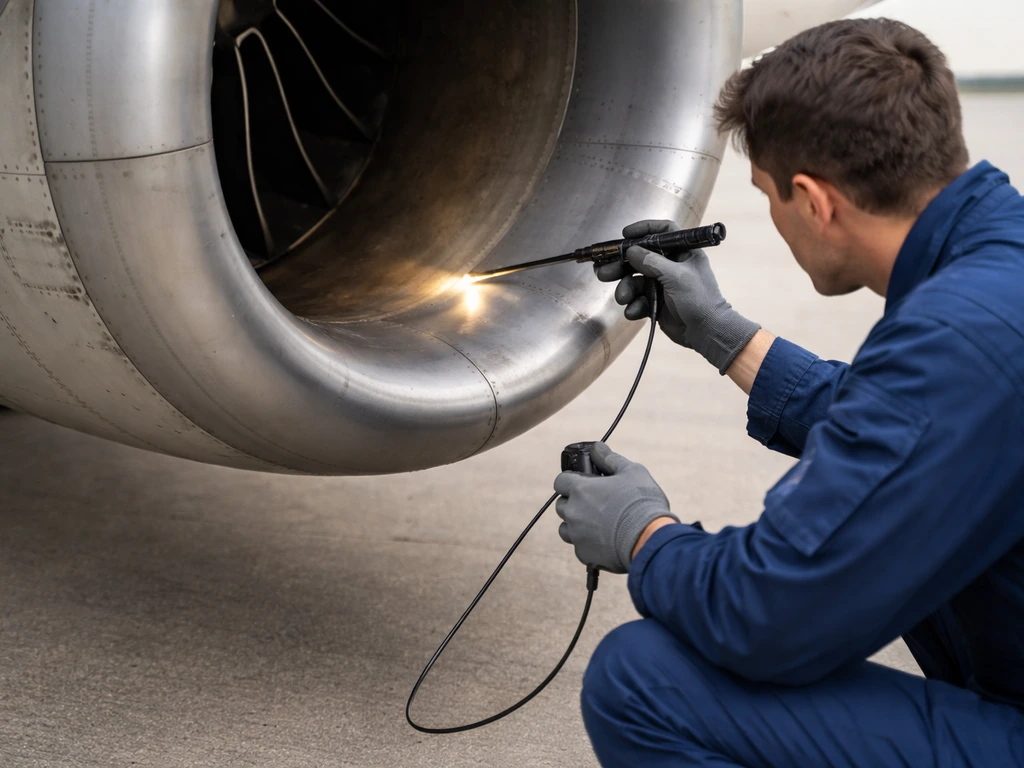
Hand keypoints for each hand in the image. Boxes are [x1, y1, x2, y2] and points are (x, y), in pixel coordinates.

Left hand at [553, 442, 678, 573]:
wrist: (650, 539)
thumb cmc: (641, 502)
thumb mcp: (631, 471)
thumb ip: (610, 459)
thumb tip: (597, 447)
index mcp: (580, 490)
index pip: (560, 481)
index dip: (570, 480)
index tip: (583, 483)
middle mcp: (573, 512)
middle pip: (561, 505)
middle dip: (574, 503)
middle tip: (595, 503)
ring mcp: (577, 536)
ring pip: (566, 529)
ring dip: (576, 525)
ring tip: (598, 524)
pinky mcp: (585, 555)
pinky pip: (580, 548)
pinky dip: (589, 544)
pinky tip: (606, 541)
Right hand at [596, 220, 760, 373]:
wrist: (707, 332)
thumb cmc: (699, 299)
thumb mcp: (676, 276)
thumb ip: (651, 261)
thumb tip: (630, 250)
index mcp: (683, 252)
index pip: (663, 231)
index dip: (644, 229)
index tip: (625, 234)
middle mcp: (671, 265)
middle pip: (640, 258)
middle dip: (621, 266)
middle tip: (603, 272)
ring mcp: (662, 284)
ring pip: (635, 281)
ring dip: (625, 289)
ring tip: (622, 298)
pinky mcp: (656, 303)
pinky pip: (638, 300)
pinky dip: (634, 306)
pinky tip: (634, 312)